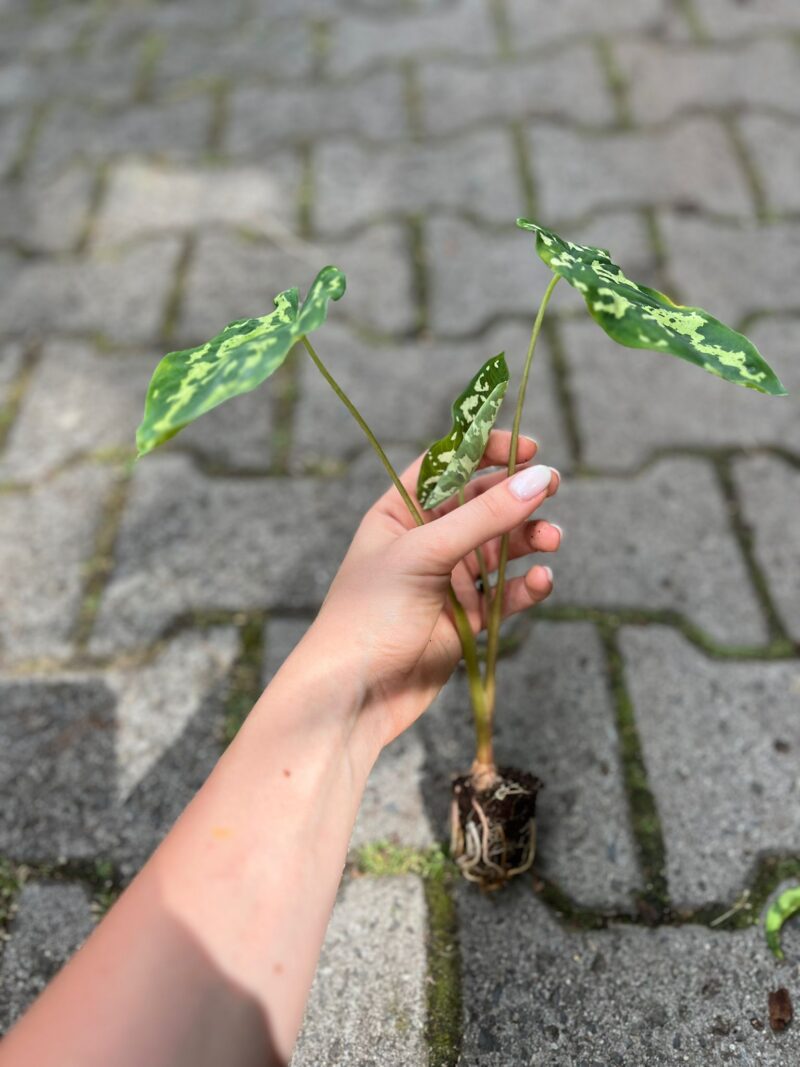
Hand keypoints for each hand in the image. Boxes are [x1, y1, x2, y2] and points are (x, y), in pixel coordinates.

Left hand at [305, 432, 560, 749]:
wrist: (354, 695)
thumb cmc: (370, 614)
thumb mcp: (424, 554)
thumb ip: (483, 516)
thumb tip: (538, 478)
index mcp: (399, 512)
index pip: (448, 466)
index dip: (486, 451)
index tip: (528, 448)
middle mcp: (425, 541)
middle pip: (482, 504)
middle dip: (517, 495)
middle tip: (550, 487)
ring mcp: (447, 579)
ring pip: (501, 547)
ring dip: (529, 539)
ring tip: (551, 541)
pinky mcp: (468, 618)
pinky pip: (507, 592)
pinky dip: (528, 585)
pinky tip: (542, 581)